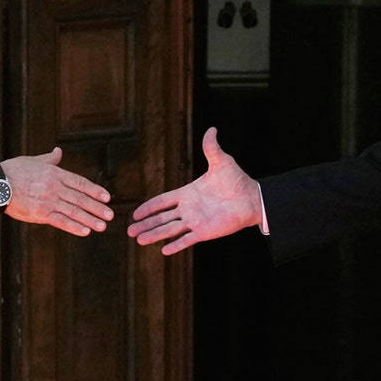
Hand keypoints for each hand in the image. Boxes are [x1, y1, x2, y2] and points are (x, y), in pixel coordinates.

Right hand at [1, 147, 112, 235]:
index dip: (95, 191)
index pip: (80, 183)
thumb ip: (50, 159)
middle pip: (81, 198)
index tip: (107, 198)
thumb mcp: (35, 160)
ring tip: (102, 226)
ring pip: (74, 211)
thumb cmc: (14, 171)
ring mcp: (49, 201)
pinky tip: (85, 231)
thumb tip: (59, 151)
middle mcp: (55, 187)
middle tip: (110, 215)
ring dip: (90, 219)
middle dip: (97, 208)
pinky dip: (74, 226)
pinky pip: (60, 221)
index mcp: (55, 174)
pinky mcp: (40, 213)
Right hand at [127, 127, 261, 254]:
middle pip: (161, 218)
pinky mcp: (205, 232)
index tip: (134, 214)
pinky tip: (164, 251)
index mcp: (188, 193)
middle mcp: (188, 209)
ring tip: (138, 241)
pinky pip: (186, 240)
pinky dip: (176, 246)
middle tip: (129, 231)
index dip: (148, 207)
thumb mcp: (222, 162)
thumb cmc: (237, 180)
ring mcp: (195, 221)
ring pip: (169, 230)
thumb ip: (212, 148)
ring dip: (154, 235)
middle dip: (145, 224)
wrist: (252, 198)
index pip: (163, 201)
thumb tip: (212, 129)